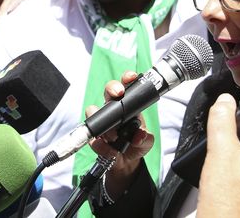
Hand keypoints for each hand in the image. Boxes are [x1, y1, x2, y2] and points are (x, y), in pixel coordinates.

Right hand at [87, 72, 153, 197]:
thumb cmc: (137, 144)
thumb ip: (145, 138)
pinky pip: (92, 136)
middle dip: (112, 88)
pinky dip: (100, 144)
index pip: (126, 87)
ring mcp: (101, 122)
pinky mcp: (93, 136)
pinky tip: (108, 148)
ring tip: (114, 135)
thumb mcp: (146, 142)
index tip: (130, 77)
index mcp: (128, 105)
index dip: (127, 78)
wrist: (126, 162)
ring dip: (102, 119)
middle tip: (118, 93)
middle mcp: (113, 109)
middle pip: (108, 91)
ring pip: (93, 110)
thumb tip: (139, 135)